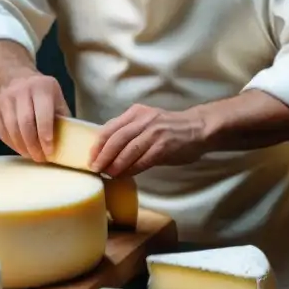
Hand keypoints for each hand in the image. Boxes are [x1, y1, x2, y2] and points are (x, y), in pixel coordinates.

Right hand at [0, 72, 69, 162]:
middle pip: (25, 123)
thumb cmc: (42, 92)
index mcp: (41, 87)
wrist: (15, 76)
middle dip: (33, 145)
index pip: (43, 115)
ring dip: (21, 146)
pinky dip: (10, 143)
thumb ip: (62, 116)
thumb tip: (69, 141)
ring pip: (11, 128)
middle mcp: (21, 90)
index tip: (49, 152)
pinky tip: (20, 148)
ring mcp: (5, 98)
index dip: (45, 136)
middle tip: (39, 158)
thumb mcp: (56, 98)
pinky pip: (1, 129)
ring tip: (30, 155)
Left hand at [89, 104, 205, 176]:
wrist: (198, 128)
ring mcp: (154, 133)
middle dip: (103, 155)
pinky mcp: (164, 147)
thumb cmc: (169, 128)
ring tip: (107, 174)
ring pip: (128, 150)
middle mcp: (143, 120)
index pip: (110, 127)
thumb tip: (106, 150)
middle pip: (116, 139)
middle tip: (95, 168)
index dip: (97, 144)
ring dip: (115, 164)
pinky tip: (124, 175)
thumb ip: (128, 131)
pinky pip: (142, 160)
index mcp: (135, 112)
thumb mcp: (146, 122)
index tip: (90, 157)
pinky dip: (131, 169)